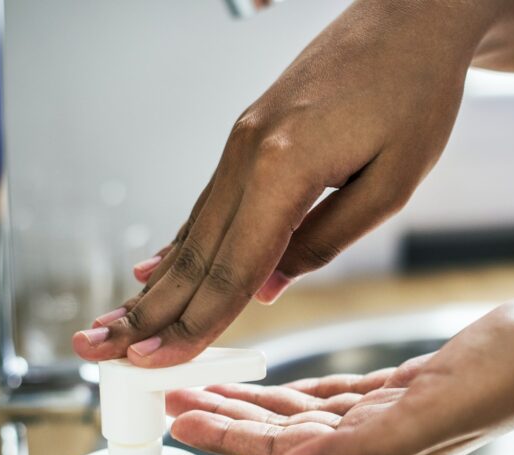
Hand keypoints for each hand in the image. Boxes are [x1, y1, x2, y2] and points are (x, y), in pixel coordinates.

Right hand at [73, 0, 497, 367]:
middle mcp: (248, 152)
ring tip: (114, 322)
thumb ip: (326, 238)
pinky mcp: (249, 135)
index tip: (155, 361)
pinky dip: (178, 242)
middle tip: (99, 353)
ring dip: (154, 285)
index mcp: (284, 166)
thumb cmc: (414, 95)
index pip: (234, 267)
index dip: (195, 323)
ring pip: (193, 230)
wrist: (410, 19)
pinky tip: (154, 267)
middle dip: (150, 313)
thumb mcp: (392, 182)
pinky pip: (207, 203)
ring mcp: (242, 141)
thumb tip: (270, 287)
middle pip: (195, 253)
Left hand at [166, 285, 513, 454]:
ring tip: (213, 386)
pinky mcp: (408, 390)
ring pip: (307, 413)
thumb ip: (357, 452)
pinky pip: (340, 395)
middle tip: (177, 397)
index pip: (283, 449)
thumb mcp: (429, 413)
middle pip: (285, 433)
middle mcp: (380, 442)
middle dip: (229, 417)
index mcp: (377, 453)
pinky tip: (282, 383)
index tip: (179, 418)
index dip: (228, 435)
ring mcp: (394, 416)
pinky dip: (304, 390)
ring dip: (258, 401)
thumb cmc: (508, 376)